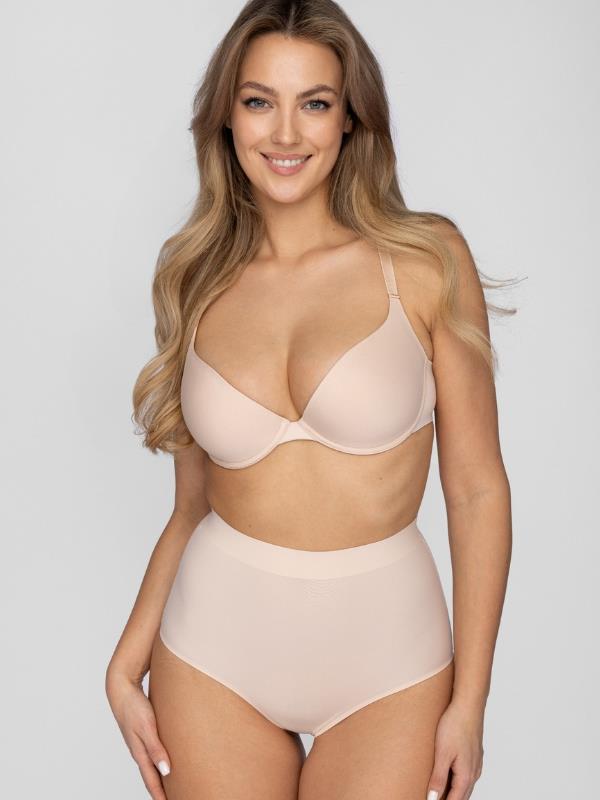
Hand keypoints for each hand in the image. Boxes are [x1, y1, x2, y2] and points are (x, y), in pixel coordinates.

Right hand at [105, 669, 170, 799]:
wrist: (121, 688)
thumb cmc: (133, 706)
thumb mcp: (146, 727)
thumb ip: (156, 748)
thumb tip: (165, 771)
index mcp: (140, 752)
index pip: (151, 781)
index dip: (160, 795)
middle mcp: (139, 750)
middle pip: (151, 777)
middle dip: (161, 790)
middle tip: (175, 798)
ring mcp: (140, 742)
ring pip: (152, 765)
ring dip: (161, 777)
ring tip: (172, 785)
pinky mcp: (143, 733)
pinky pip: (153, 752)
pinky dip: (160, 761)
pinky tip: (166, 759)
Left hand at [426, 700, 483, 799]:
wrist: (468, 705)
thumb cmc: (455, 726)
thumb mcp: (443, 753)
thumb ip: (438, 778)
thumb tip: (433, 799)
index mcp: (466, 775)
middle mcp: (474, 772)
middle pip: (461, 795)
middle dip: (448, 799)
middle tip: (433, 797)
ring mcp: (475, 763)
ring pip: (464, 785)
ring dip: (453, 791)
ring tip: (438, 791)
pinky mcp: (474, 754)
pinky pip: (466, 774)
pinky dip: (457, 780)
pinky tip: (448, 775)